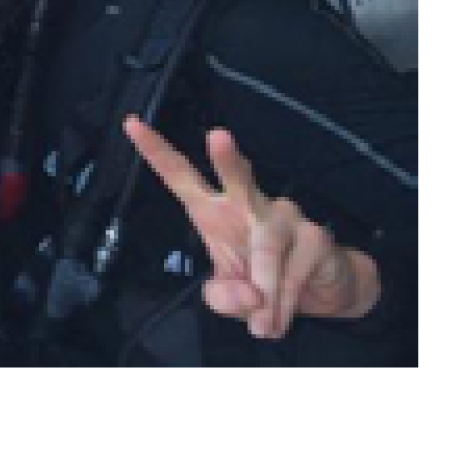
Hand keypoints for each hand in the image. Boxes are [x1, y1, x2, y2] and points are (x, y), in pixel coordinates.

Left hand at [123, 115, 380, 339]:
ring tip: (261, 326)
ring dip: (265, 294)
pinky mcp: (314, 236)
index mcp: (212, 209)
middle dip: (227, 158)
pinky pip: (292, 273)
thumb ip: (223, 297)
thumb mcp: (230, 296)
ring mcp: (284, 215)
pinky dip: (283, 303)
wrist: (319, 293)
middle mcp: (248, 203)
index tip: (131, 124)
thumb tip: (248, 297)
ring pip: (266, 250)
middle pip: (237, 177)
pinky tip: (279, 320)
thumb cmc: (260, 281)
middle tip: (218, 136)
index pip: (180, 175)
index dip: (156, 151)